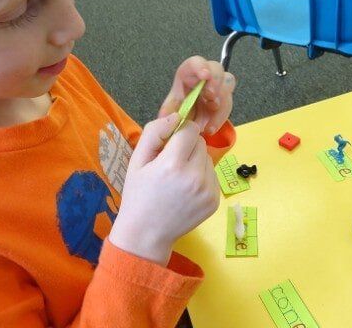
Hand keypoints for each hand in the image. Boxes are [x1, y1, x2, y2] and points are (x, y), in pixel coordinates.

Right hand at [109, 113, 219, 265]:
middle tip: (170, 164)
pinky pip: (212, 175)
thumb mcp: (137, 160)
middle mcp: (194, 176)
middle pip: (200, 143)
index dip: (179, 133)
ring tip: (178, 179)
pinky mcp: (214, 200)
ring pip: (207, 158)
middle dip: (187, 147)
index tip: (169, 144)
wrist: (146, 234)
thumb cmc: (138, 194)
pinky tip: (186, 190)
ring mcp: (207, 190)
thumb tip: (176, 116)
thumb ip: (154, 132)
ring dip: (195, 162)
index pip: (190, 130)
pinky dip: (201, 177)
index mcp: (173, 164)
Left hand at [158, 56, 235, 135]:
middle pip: (217, 69)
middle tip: (210, 96)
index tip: (205, 75)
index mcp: (190, 72)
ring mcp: (218, 88)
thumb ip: (169, 110)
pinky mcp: (224, 101)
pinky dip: (220, 118)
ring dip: (220, 103)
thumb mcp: (171, 107)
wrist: (188, 120)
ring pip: (226, 88)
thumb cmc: (179, 106)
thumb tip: (167, 116)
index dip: (201, 66)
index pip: (196, 62)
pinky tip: (210, 127)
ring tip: (209, 118)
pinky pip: (227, 106)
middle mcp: (206, 77)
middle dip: (216, 82)